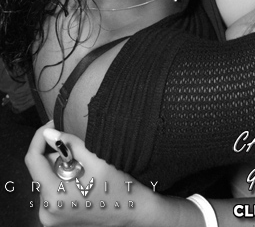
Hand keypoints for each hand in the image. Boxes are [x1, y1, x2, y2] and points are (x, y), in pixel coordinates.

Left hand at [25, 124, 203, 226]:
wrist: (133, 212)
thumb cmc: (117, 186)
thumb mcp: (95, 160)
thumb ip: (69, 144)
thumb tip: (49, 133)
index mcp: (53, 196)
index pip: (33, 160)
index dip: (40, 138)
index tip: (53, 125)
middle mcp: (45, 211)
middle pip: (41, 170)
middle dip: (57, 155)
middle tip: (80, 152)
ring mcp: (50, 218)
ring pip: (47, 179)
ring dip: (62, 168)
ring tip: (85, 169)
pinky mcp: (56, 219)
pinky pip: (52, 190)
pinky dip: (63, 180)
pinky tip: (82, 180)